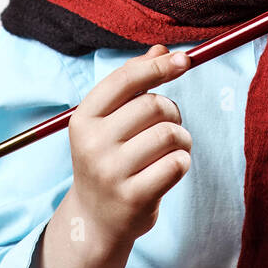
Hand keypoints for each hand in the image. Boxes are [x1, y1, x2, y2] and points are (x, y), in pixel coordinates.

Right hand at [67, 43, 192, 248]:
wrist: (95, 219)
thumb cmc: (111, 158)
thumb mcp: (110, 121)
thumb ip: (133, 84)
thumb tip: (161, 49)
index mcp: (83, 119)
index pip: (126, 79)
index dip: (159, 65)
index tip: (184, 60)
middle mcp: (92, 144)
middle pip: (154, 105)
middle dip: (171, 112)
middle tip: (167, 127)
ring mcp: (111, 172)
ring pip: (170, 133)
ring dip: (181, 138)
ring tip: (170, 150)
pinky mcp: (133, 197)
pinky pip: (178, 163)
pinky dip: (182, 162)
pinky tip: (168, 170)